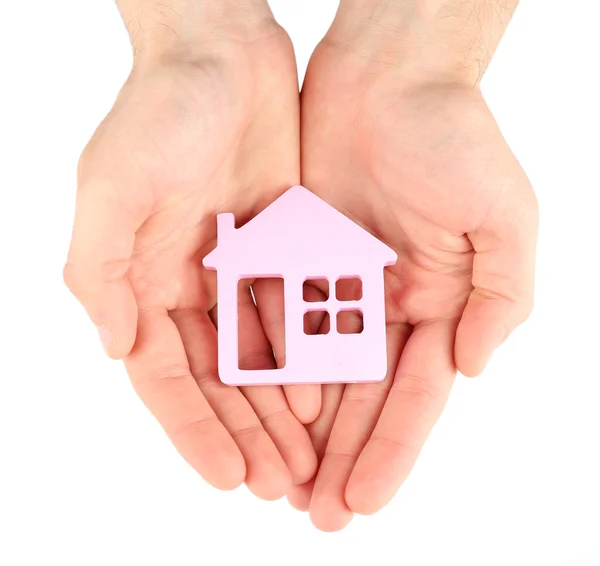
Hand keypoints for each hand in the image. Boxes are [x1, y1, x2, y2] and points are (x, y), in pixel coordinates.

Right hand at [64, 4, 318, 499]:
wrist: (223, 56)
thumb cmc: (160, 113)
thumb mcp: (111, 190)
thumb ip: (101, 274)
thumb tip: (117, 348)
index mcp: (144, 281)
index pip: (168, 376)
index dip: (195, 429)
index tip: (228, 476)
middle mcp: (189, 284)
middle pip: (218, 379)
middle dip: (245, 433)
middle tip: (276, 484)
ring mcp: (238, 269)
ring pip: (261, 357)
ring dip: (279, 408)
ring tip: (305, 457)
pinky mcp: (280, 247)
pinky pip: (295, 313)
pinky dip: (307, 356)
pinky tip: (325, 395)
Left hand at [291, 21, 537, 529]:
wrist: (388, 75)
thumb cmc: (453, 135)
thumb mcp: (503, 217)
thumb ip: (499, 296)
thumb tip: (469, 368)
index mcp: (437, 303)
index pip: (413, 396)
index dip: (391, 450)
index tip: (365, 501)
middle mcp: (387, 304)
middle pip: (361, 397)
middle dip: (341, 457)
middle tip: (318, 515)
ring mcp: (340, 283)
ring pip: (316, 371)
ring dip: (302, 428)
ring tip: (282, 482)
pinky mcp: (299, 256)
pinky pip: (279, 320)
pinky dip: (268, 365)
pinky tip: (253, 411)